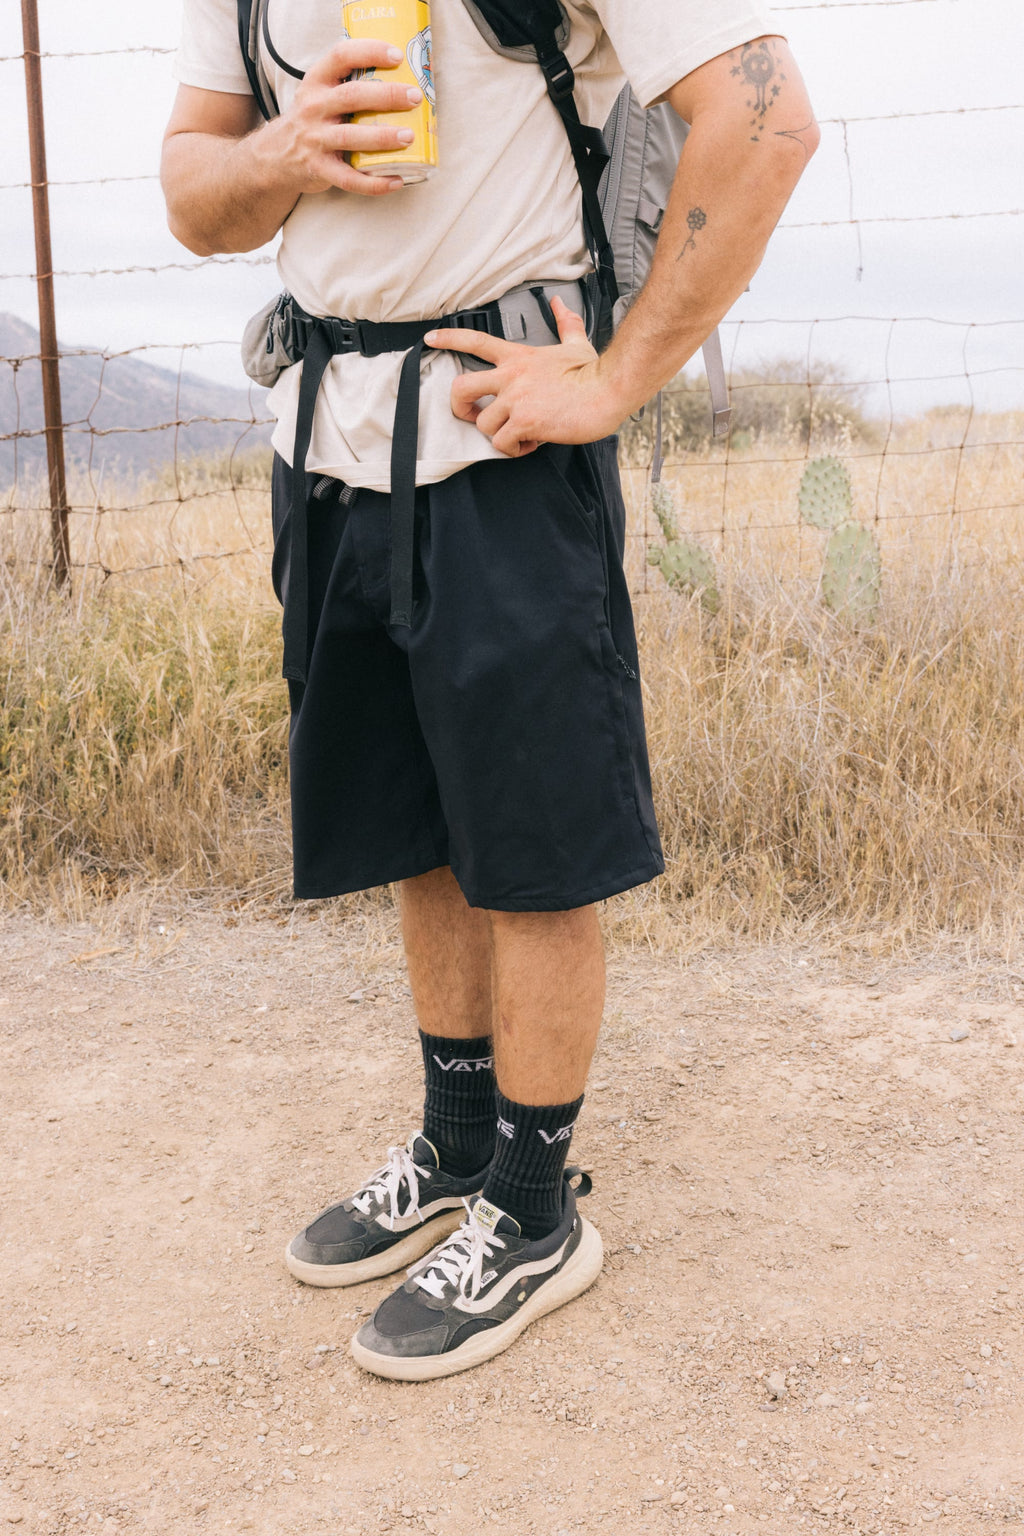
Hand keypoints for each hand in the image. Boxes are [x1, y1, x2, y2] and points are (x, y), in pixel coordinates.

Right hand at [259, 39, 423, 197]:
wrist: (277, 155)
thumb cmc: (313, 119)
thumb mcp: (320, 92)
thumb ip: (348, 83)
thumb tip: (402, 77)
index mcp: (317, 81)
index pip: (341, 56)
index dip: (369, 52)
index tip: (397, 56)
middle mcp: (313, 107)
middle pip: (351, 96)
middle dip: (386, 95)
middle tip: (414, 97)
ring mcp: (315, 139)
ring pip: (350, 137)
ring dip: (382, 137)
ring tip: (409, 136)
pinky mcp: (319, 169)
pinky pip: (349, 179)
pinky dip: (374, 183)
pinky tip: (397, 180)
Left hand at [426, 298, 624, 456]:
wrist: (607, 391)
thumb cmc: (593, 373)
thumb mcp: (576, 343)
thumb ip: (565, 323)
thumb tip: (560, 304)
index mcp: (518, 357)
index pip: (475, 340)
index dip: (449, 339)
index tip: (431, 339)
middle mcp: (511, 377)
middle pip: (461, 388)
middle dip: (460, 407)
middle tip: (473, 416)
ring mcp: (515, 399)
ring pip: (484, 424)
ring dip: (500, 435)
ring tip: (523, 433)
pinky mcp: (524, 421)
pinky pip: (503, 443)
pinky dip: (516, 449)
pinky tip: (533, 442)